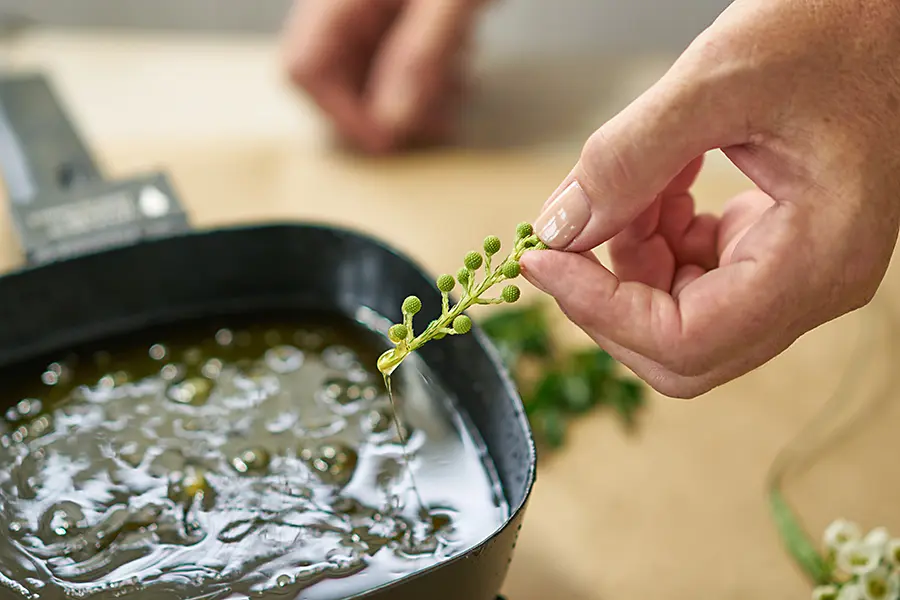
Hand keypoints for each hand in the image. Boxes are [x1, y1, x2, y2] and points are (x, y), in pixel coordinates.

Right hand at [281, 0, 483, 152]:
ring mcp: (369, 1)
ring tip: (457, 90)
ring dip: (410, 94)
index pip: (306, 66)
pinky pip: (394, 51)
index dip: (343, 113)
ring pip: (368, 68)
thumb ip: (422, 57)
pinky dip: (425, 72)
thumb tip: (393, 125)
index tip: (390, 141)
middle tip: (435, 122)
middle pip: (335, 74)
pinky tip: (459, 67)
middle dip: (384, 107)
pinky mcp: (398, 5)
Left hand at [520, 0, 899, 397]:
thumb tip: (560, 227)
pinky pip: (697, 275)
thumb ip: (629, 160)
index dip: (599, 310)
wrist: (885, 16)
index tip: (544, 261)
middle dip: (612, 293)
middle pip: (680, 349)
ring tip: (633, 180)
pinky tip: (660, 183)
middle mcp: (814, 286)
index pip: (684, 341)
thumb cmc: (834, 30)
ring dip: (634, 256)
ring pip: (681, 313)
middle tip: (574, 228)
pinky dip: (658, 237)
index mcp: (816, 262)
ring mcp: (798, 273)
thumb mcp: (718, 81)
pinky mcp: (777, 250)